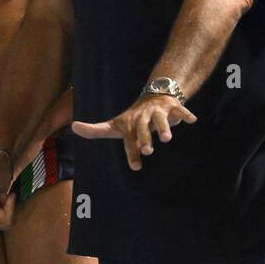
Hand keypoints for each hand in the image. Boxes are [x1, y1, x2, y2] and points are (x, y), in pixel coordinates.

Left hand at [73, 92, 196, 170]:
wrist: (154, 96)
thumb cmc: (133, 118)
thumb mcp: (115, 125)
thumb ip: (96, 130)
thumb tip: (72, 127)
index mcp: (130, 123)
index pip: (129, 139)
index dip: (131, 151)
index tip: (136, 167)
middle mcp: (143, 116)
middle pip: (142, 127)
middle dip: (144, 138)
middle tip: (148, 151)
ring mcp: (158, 110)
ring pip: (160, 118)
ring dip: (163, 127)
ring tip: (167, 139)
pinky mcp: (172, 106)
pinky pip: (179, 109)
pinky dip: (185, 115)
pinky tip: (192, 121)